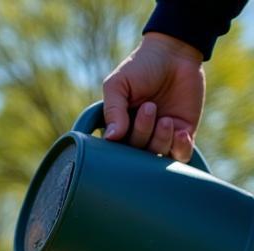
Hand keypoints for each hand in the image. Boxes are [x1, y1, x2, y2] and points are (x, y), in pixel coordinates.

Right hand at [103, 32, 204, 161]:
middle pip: (137, 156)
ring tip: (165, 119)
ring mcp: (161, 136)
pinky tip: (180, 132)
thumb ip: (112, 111)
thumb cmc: (142, 66)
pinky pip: (181, 155)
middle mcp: (139, 136)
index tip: (122, 128)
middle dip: (142, 133)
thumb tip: (110, 138)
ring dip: (161, 140)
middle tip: (149, 107)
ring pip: (157, 157)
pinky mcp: (183, 132)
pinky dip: (180, 148)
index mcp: (119, 128)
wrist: (175, 51)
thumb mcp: (118, 85)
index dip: (119, 148)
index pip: (116, 153)